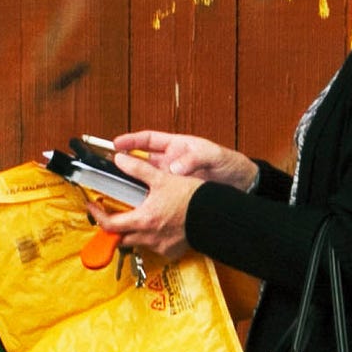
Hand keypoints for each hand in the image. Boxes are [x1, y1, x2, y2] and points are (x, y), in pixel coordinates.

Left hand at [88, 166, 200, 261]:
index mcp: (143, 219)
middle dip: (114, 228)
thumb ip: (138, 169)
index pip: (110, 225)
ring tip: (138, 217)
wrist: (215, 214)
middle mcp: (149, 237)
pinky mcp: (171, 251)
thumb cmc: (191, 197)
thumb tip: (120, 159)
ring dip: (134, 232)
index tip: (94, 207)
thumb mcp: (162, 178)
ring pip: (138, 242)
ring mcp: (160, 246)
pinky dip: (152, 238)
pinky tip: (158, 226)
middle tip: (112, 215)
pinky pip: (155, 247)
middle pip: (121, 238)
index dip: (98, 216)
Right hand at [114, 130, 258, 190]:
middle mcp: (171, 163)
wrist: (242, 184)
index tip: (116, 144)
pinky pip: (158, 198)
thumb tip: (175, 166)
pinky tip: (141, 210)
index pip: (148, 140)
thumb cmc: (228, 163)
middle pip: (142, 163)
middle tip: (109, 171)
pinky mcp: (177, 196)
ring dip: (134, 188)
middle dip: (125, 166)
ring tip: (120, 194)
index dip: (131, 140)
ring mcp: (172, 180)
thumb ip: (194, 158)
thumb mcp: (213, 155)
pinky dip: (149, 203)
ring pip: (146, 183)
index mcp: (177, 147)